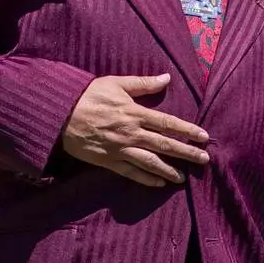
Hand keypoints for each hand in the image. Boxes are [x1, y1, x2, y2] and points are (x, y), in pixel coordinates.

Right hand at [61, 73, 209, 186]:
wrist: (59, 115)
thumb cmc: (87, 96)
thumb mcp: (115, 83)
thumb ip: (142, 84)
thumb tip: (166, 78)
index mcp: (135, 113)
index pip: (168, 123)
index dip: (188, 131)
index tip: (204, 137)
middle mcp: (131, 133)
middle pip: (164, 145)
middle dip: (186, 153)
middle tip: (204, 160)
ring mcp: (120, 149)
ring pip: (150, 162)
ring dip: (169, 170)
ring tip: (183, 178)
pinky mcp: (108, 161)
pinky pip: (131, 173)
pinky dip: (146, 179)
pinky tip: (158, 183)